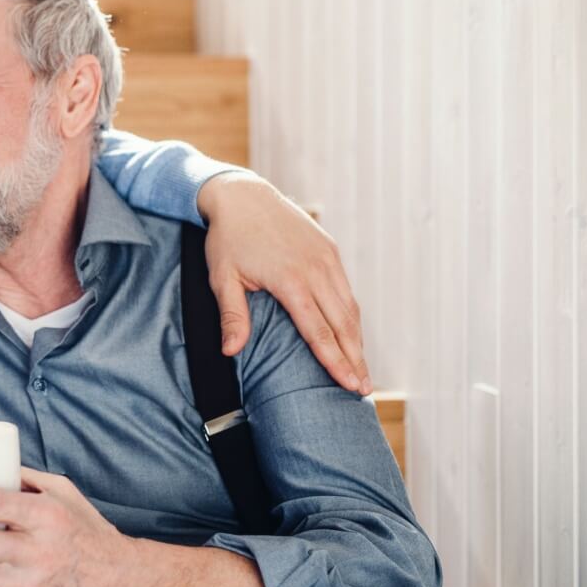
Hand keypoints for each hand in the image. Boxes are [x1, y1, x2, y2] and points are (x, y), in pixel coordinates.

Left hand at [197, 172, 370, 393]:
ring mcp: (326, 259)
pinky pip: (346, 289)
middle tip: (364, 390)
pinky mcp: (330, 250)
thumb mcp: (222, 277)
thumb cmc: (228, 239)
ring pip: (349, 307)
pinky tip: (352, 334)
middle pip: (342, 324)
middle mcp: (315, 270)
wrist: (243, 196)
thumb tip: (231, 352)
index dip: (335, 361)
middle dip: (355, 358)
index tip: (349, 385)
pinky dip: (352, 315)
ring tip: (362, 368)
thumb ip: (232, 316)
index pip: (319, 331)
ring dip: (358, 339)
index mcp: (290, 281)